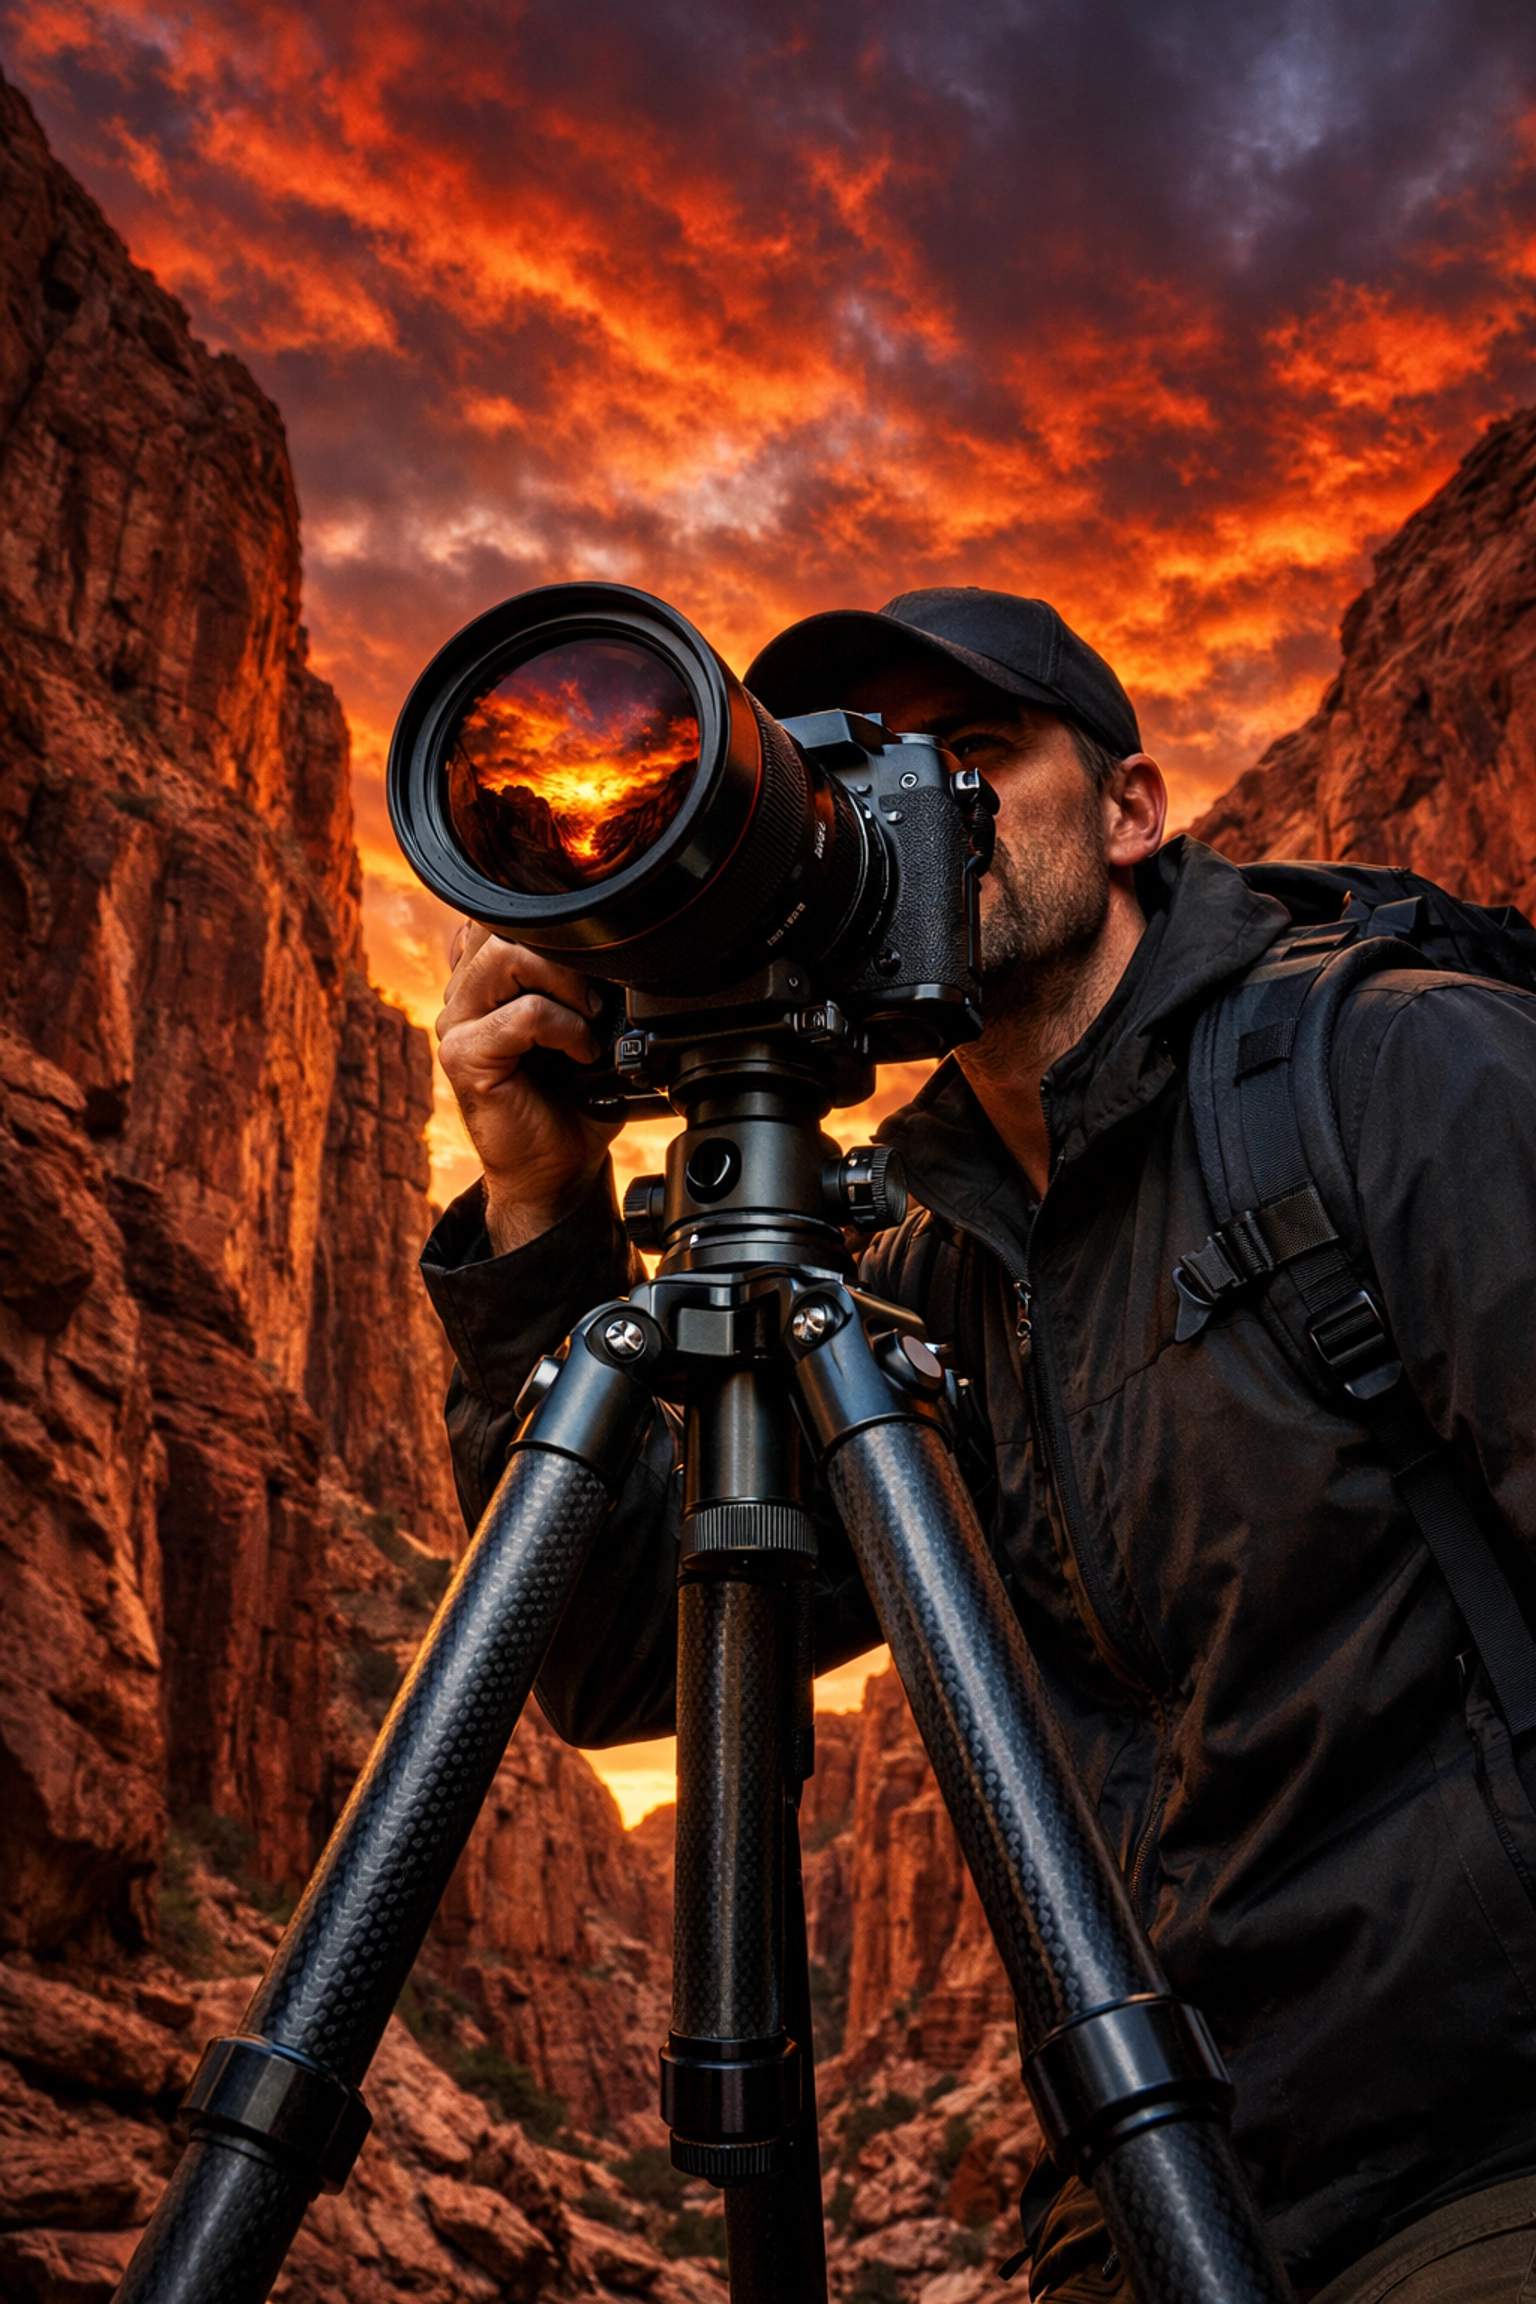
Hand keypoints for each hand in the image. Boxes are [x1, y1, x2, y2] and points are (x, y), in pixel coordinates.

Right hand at [436, 922, 621, 1254]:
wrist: (554, 1168)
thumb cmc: (573, 1099)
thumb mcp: (587, 1024)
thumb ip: (583, 977)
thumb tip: (625, 938)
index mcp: (485, 977)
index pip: (505, 909)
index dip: (555, 919)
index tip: (599, 952)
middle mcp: (463, 993)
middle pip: (504, 922)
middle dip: (565, 948)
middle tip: (597, 995)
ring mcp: (456, 1023)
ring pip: (507, 957)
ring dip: (565, 983)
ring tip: (588, 1020)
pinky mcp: (463, 1056)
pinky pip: (521, 1014)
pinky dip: (564, 1027)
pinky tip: (580, 1052)